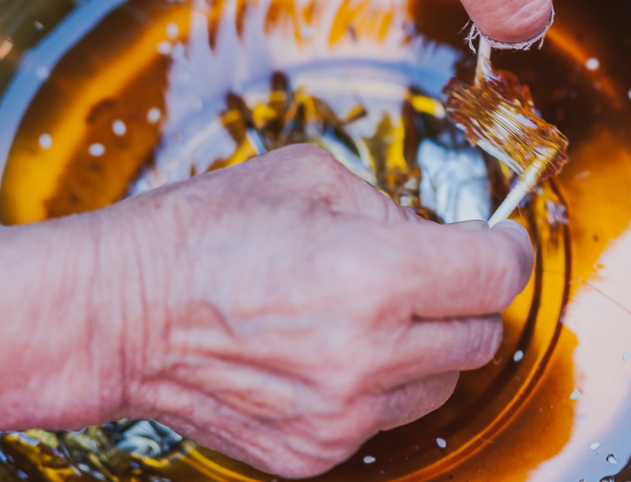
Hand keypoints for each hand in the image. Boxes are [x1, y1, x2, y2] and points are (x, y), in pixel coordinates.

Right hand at [0, 145, 532, 478]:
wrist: (121, 312)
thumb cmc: (202, 234)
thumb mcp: (310, 178)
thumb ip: (392, 206)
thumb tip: (436, 237)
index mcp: (375, 274)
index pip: (498, 273)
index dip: (509, 251)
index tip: (500, 242)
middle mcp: (368, 354)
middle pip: (483, 335)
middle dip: (467, 298)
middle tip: (432, 274)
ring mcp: (343, 413)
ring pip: (443, 384)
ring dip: (427, 347)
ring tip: (372, 315)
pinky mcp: (315, 451)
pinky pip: (388, 419)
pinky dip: (380, 386)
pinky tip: (334, 353)